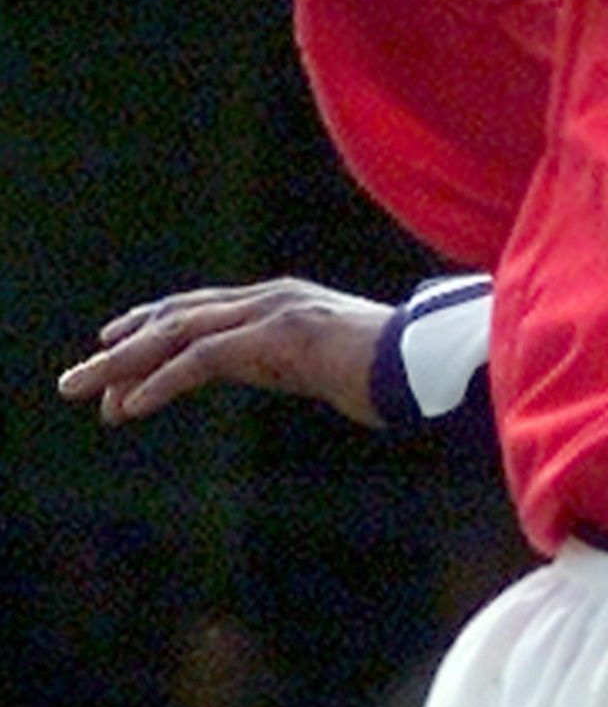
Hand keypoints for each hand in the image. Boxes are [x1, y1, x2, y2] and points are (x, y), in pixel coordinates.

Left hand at [55, 277, 390, 427]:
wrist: (432, 364)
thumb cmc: (398, 371)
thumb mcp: (332, 364)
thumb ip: (300, 361)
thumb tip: (295, 373)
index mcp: (283, 300)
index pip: (200, 308)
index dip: (150, 326)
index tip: (112, 347)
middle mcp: (270, 297)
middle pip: (177, 317)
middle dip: (122, 348)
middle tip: (76, 379)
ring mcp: (273, 313)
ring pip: (177, 334)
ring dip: (121, 366)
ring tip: (81, 391)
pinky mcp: (276, 338)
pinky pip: (201, 361)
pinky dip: (159, 384)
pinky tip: (129, 409)